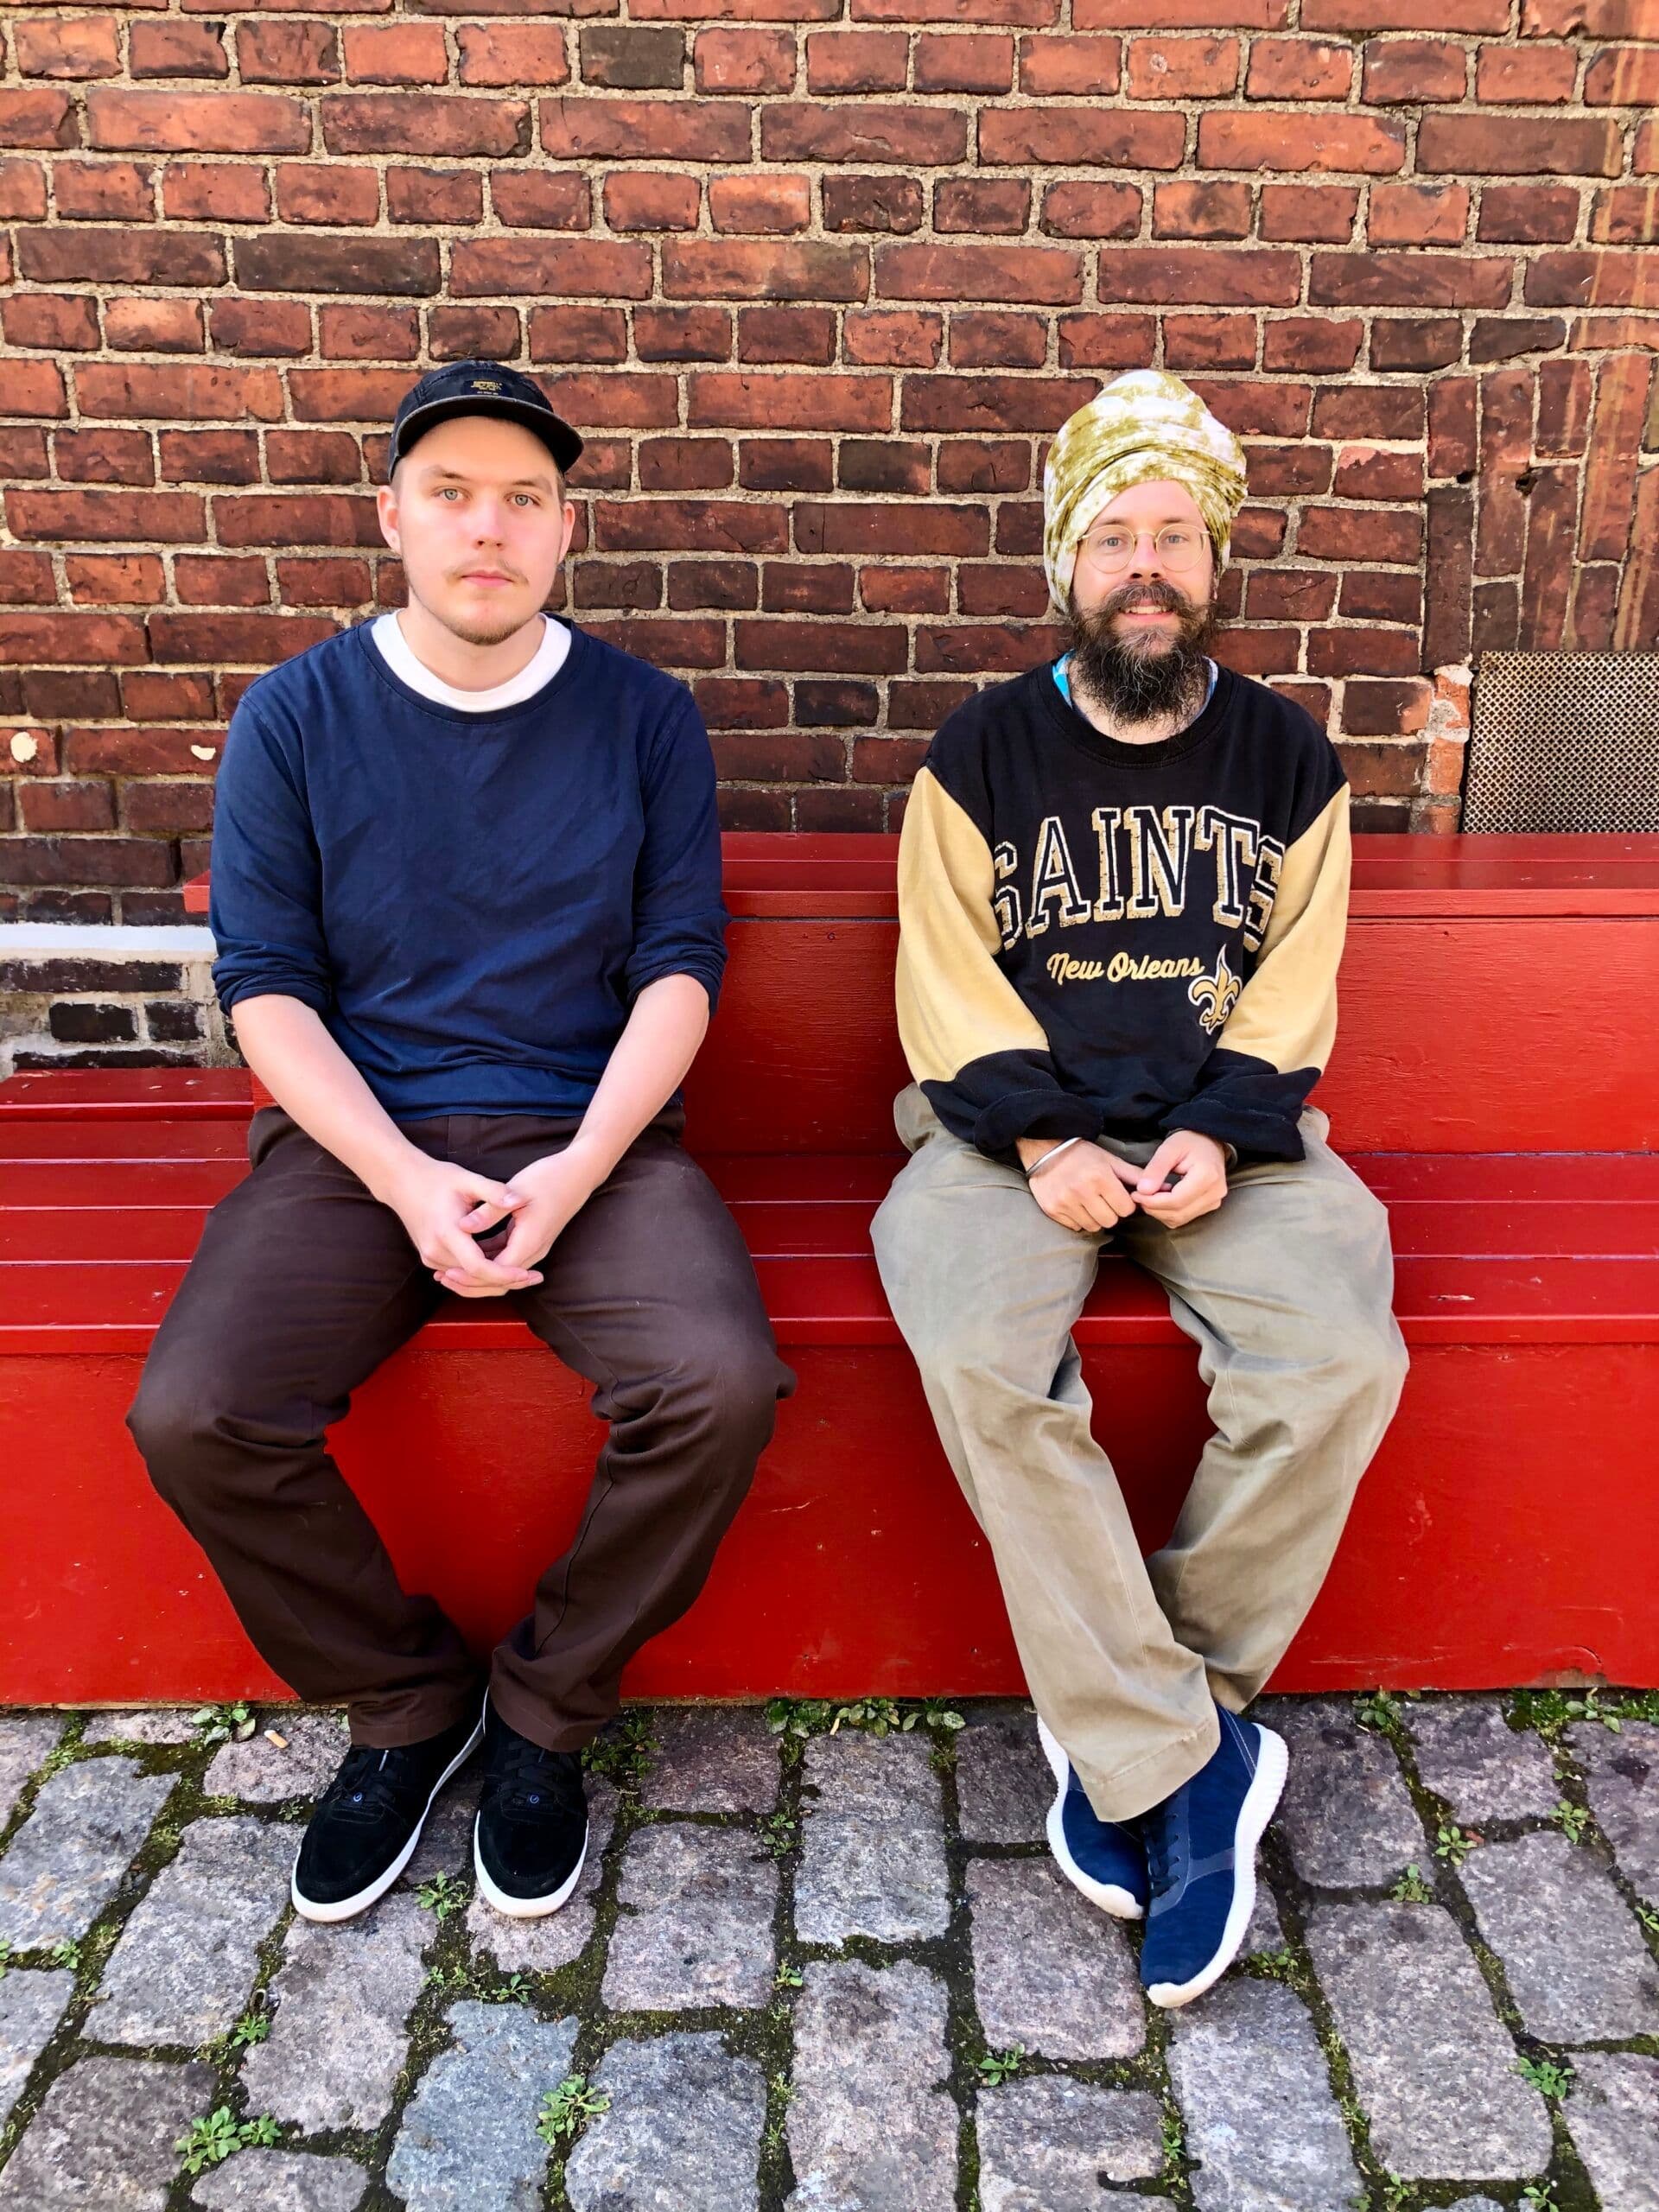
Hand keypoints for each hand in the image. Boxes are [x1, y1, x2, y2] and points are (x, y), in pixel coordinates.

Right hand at [380, 1152, 534, 1296]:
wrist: (401, 1182)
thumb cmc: (436, 1178)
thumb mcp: (467, 1179)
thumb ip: (494, 1191)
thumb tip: (519, 1199)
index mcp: (446, 1233)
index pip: (479, 1267)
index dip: (505, 1274)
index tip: (528, 1273)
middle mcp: (435, 1251)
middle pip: (475, 1278)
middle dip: (506, 1280)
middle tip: (535, 1277)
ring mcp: (430, 1257)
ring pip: (468, 1279)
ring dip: (494, 1279)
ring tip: (525, 1275)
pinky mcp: (430, 1257)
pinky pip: (459, 1273)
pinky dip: (480, 1273)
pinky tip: (503, 1267)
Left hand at [433, 1143, 605, 1298]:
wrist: (579, 1174)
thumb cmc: (550, 1178)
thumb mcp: (517, 1191)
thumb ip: (490, 1211)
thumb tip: (462, 1226)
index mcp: (530, 1242)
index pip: (497, 1273)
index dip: (470, 1276)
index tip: (446, 1272)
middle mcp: (534, 1251)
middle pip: (500, 1281)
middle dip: (471, 1283)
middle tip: (442, 1278)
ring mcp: (535, 1247)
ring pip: (503, 1273)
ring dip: (478, 1274)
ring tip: (448, 1271)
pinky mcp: (532, 1240)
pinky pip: (507, 1259)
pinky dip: (487, 1260)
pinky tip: (468, 1254)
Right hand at [1018, 1136, 1142, 1233]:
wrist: (1044, 1150)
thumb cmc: (1082, 1155)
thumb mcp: (1110, 1160)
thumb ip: (1135, 1175)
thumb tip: (1165, 1186)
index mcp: (1100, 1177)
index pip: (1125, 1208)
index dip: (1125, 1203)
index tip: (1117, 1196)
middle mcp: (1082, 1191)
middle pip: (1111, 1221)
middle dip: (1111, 1212)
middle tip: (1103, 1200)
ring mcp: (1065, 1202)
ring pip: (1093, 1226)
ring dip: (1095, 1217)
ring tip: (1089, 1202)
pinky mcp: (1053, 1210)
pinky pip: (1075, 1227)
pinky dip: (1078, 1219)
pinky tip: (1075, 1205)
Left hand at [1132, 1130, 1228, 1228]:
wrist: (1209, 1143)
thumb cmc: (1190, 1141)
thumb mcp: (1170, 1148)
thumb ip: (1156, 1169)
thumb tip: (1143, 1190)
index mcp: (1207, 1176)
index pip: (1176, 1200)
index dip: (1152, 1201)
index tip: (1136, 1194)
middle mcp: (1214, 1192)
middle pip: (1178, 1213)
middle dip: (1154, 1208)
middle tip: (1138, 1195)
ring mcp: (1214, 1201)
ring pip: (1180, 1219)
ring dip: (1159, 1212)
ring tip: (1148, 1196)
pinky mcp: (1210, 1206)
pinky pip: (1184, 1217)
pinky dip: (1168, 1213)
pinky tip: (1160, 1199)